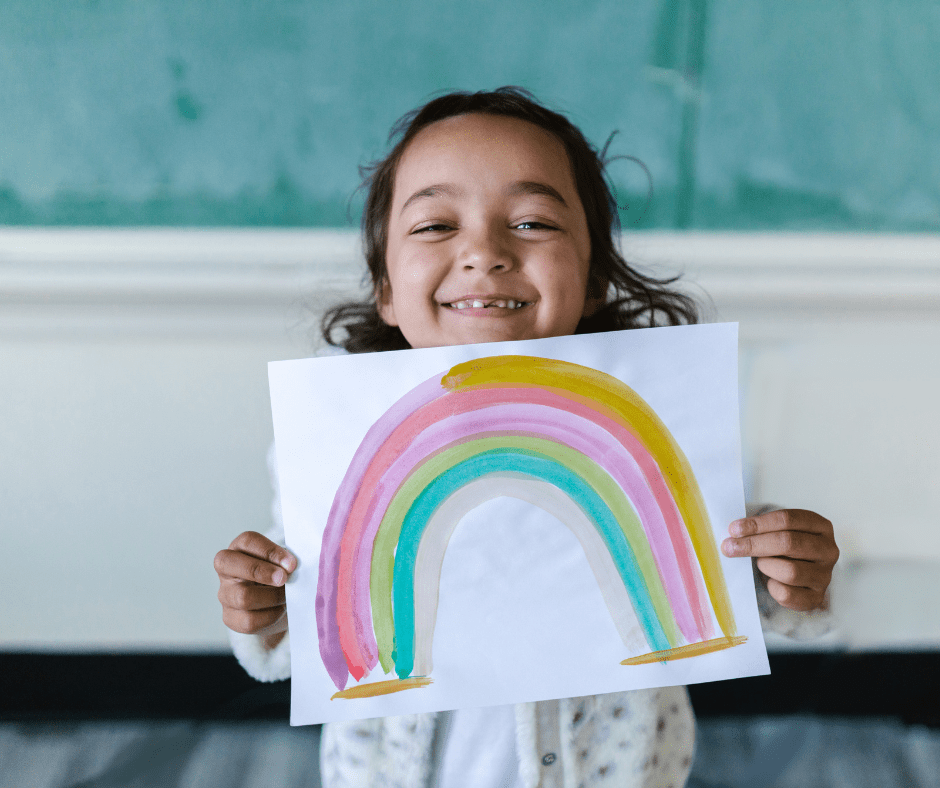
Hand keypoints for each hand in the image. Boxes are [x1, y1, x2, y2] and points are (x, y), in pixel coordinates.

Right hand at [214, 531, 296, 649]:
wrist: (278, 603)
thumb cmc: (281, 574)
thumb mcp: (283, 561)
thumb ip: (286, 560)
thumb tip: (293, 566)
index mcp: (240, 548)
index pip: (247, 541)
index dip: (270, 551)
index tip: (291, 563)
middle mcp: (226, 570)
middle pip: (230, 565)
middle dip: (261, 571)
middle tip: (285, 578)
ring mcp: (225, 594)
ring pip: (242, 597)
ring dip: (272, 597)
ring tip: (287, 596)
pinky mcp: (230, 618)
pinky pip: (249, 620)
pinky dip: (271, 616)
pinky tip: (280, 609)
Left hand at [721, 509, 838, 611]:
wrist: (796, 576)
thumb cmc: (782, 548)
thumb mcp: (777, 531)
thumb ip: (760, 528)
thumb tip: (734, 532)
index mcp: (820, 526)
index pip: (787, 519)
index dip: (757, 524)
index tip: (733, 529)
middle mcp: (828, 550)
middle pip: (788, 543)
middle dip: (754, 544)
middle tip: (729, 547)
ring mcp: (825, 575)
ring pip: (790, 571)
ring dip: (766, 566)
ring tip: (760, 564)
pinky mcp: (816, 597)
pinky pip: (787, 594)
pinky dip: (772, 587)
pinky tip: (770, 581)